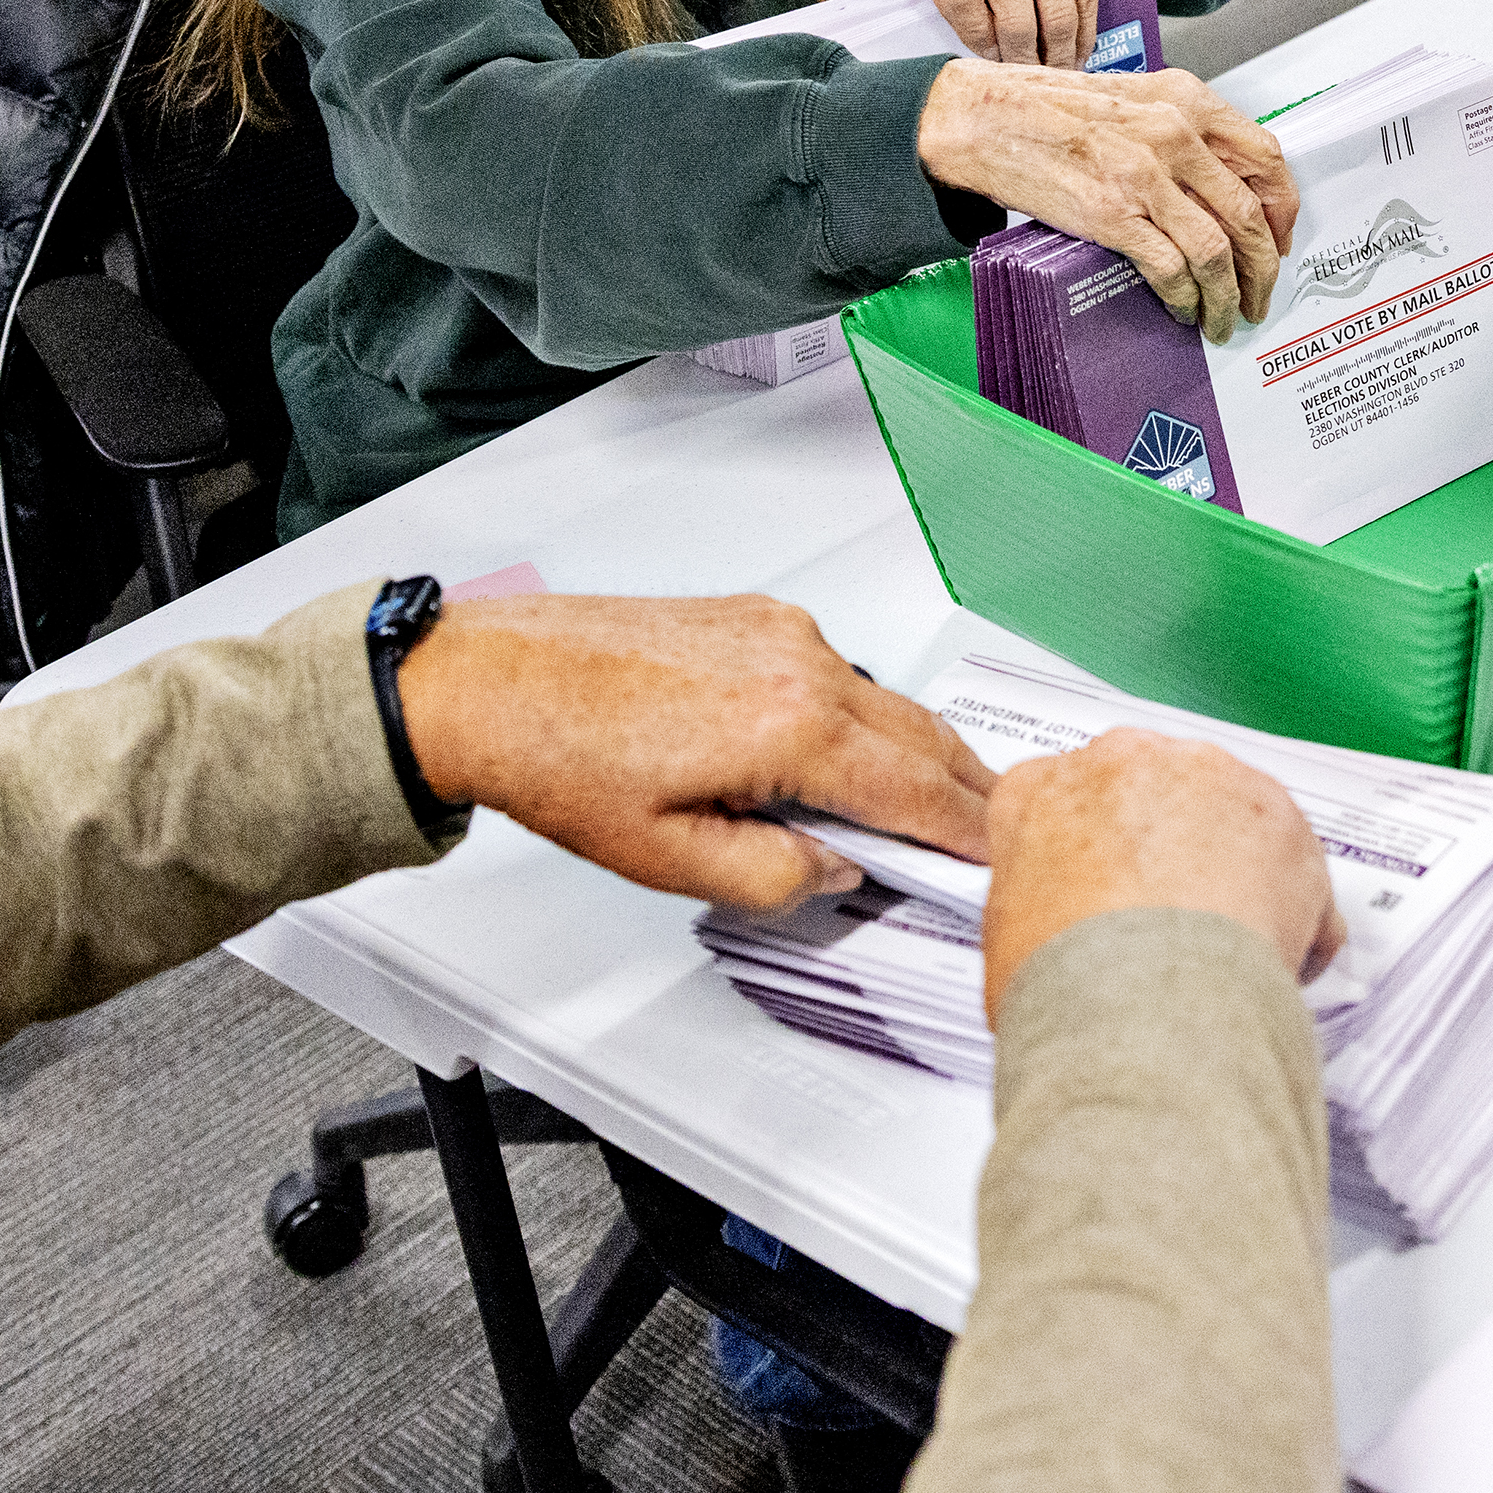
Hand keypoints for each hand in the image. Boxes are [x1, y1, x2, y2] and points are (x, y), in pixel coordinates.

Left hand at [394, 592, 997, 912]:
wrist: (489, 680)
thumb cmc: (560, 757)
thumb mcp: (670, 860)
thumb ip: (776, 877)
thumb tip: (840, 871)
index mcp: (790, 727)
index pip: (918, 793)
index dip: (970, 836)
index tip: (1003, 862)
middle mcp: (801, 662)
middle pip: (922, 738)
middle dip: (968, 792)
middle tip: (1000, 837)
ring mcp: (781, 630)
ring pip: (885, 703)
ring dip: (918, 754)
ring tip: (937, 807)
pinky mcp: (756, 615)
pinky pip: (841, 674)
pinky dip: (869, 718)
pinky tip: (859, 755)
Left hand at [909, 0, 1108, 64]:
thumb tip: (933, 32)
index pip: (958, 5)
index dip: (974, 41)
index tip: (985, 58)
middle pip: (1014, 23)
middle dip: (1020, 62)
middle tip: (1023, 78)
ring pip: (1056, 20)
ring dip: (1056, 58)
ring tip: (1052, 72)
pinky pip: (1085, 3)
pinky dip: (1083, 36)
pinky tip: (1076, 51)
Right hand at [917, 60, 1298, 336]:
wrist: (983, 117)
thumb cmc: (1048, 109)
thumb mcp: (1133, 99)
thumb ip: (1181, 132)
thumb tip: (1219, 188)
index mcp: (1186, 100)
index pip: (1265, 159)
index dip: (1283, 210)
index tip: (1281, 240)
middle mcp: (1175, 134)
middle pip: (1250, 215)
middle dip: (1264, 269)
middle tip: (1260, 297)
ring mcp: (1145, 176)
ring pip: (1217, 251)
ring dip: (1228, 296)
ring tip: (1224, 319)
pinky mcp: (1112, 214)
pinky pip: (1171, 268)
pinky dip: (1186, 298)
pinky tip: (1183, 310)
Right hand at [979, 727, 1341, 1015]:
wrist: (1145, 1006)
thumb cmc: (1071, 982)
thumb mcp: (1006, 943)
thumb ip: (1035, 906)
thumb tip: (1054, 932)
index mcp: (1041, 790)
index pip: (1064, 803)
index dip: (1089, 853)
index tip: (1101, 891)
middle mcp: (1125, 761)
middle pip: (1150, 792)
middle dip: (1162, 846)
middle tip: (1164, 918)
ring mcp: (1208, 776)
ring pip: (1225, 814)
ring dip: (1229, 867)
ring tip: (1220, 945)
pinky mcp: (1280, 813)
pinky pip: (1290, 862)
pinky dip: (1289, 907)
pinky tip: (1269, 959)